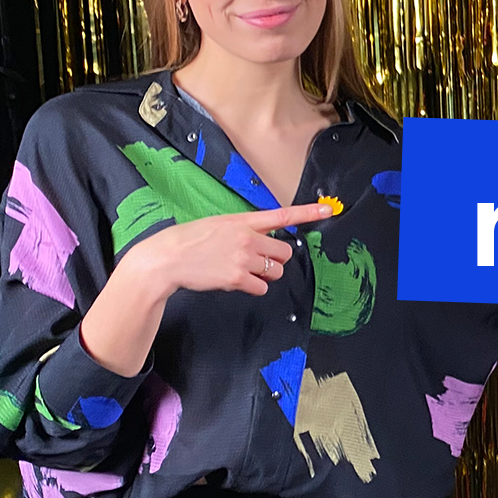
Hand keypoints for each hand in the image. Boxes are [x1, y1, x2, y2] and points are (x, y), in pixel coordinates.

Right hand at [121, 202, 332, 300]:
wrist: (167, 258)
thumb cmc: (189, 241)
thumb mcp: (218, 225)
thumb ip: (243, 230)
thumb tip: (262, 240)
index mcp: (243, 221)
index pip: (282, 215)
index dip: (308, 212)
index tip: (330, 209)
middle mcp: (247, 238)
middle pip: (285, 253)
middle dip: (275, 260)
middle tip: (256, 262)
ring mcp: (243, 258)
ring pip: (275, 272)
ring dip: (265, 275)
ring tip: (241, 271)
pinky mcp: (237, 277)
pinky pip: (261, 288)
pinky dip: (253, 288)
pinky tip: (234, 281)